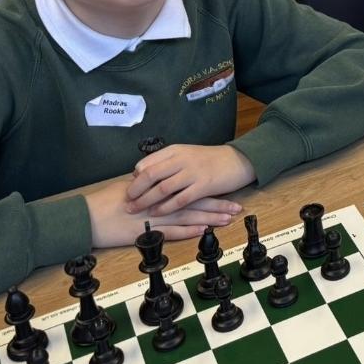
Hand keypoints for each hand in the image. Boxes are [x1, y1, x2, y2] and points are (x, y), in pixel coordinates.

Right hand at [86, 177, 240, 248]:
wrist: (86, 218)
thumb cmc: (103, 204)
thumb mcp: (129, 191)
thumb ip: (148, 190)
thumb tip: (162, 187)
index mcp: (155, 190)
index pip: (186, 188)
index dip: (207, 190)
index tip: (224, 191)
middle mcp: (158, 202)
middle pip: (193, 202)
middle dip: (216, 205)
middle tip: (236, 207)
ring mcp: (153, 218)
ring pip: (187, 217)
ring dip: (208, 218)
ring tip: (227, 219)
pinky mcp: (145, 233)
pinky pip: (170, 232)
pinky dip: (187, 232)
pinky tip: (202, 231)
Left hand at [123, 143, 254, 215]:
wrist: (237, 160)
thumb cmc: (210, 160)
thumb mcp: (187, 154)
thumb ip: (167, 162)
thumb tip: (143, 174)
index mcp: (176, 150)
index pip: (147, 162)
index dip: (135, 177)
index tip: (129, 187)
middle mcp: (182, 159)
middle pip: (151, 175)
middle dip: (135, 190)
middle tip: (126, 201)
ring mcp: (193, 172)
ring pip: (162, 188)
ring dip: (146, 201)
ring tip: (135, 209)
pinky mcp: (203, 186)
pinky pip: (180, 199)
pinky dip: (165, 207)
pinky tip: (157, 213)